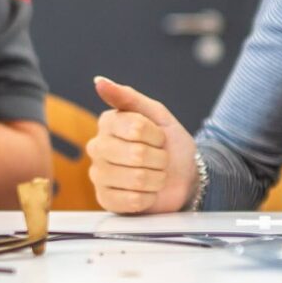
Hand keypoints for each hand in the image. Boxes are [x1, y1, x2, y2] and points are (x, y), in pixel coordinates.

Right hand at [87, 75, 196, 214]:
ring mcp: (98, 175)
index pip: (137, 128)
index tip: (159, 138)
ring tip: (155, 174)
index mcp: (108, 123)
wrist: (184, 175)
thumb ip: (128, 97)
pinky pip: (132, 201)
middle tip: (159, 158)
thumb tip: (99, 81)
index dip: (157, 135)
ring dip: (157, 178)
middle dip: (159, 158)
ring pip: (137, 178)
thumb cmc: (169, 143)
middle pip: (136, 154)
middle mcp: (97, 147)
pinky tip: (148, 192)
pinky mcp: (105, 200)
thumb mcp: (157, 115)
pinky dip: (150, 196)